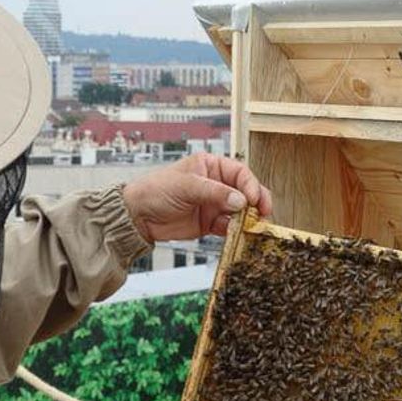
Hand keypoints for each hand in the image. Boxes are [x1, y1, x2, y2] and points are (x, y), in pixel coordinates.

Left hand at [122, 152, 271, 241]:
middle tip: (263, 213)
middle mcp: (215, 184)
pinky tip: (238, 234)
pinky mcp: (210, 223)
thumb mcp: (186, 186)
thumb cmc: (155, 190)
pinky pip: (229, 227)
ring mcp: (214, 204)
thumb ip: (214, 192)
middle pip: (245, 192)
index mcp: (210, 166)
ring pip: (240, 211)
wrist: (138, 216)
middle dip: (256, 202)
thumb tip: (240, 201)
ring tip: (252, 226)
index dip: (250, 185)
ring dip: (248, 218)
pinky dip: (236, 231)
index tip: (254, 198)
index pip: (239, 173)